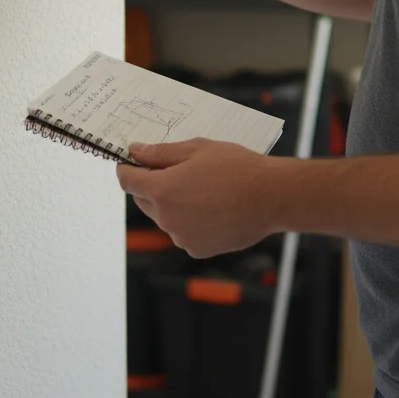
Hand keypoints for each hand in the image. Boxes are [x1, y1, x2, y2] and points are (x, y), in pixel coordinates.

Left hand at [117, 138, 282, 257]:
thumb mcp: (197, 149)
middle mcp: (166, 217)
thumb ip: (160, 153)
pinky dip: (189, 222)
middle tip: (178, 173)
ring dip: (172, 205)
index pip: (127, 180)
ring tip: (203, 191)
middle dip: (152, 186)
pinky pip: (182, 232)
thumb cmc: (237, 168)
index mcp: (162, 190)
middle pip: (143, 200)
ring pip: (163, 217)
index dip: (127, 169)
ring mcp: (181, 236)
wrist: (272, 197)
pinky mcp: (196, 249)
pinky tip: (212, 209)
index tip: (133, 162)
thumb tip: (135, 151)